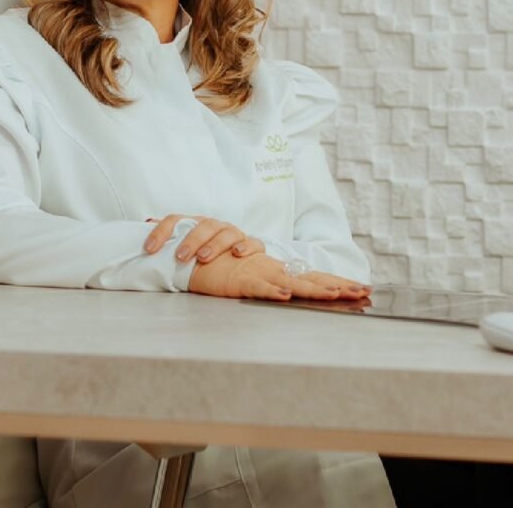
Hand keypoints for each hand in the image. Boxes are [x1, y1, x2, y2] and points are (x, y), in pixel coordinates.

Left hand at [144, 214, 265, 263]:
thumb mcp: (185, 243)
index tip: (149, 248)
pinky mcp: (251, 245)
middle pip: (203, 226)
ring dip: (214, 245)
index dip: (162, 232)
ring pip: (226, 233)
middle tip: (180, 257)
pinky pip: (253, 242)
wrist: (238, 257)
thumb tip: (146, 222)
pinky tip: (237, 253)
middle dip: (191, 241)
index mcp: (195, 223)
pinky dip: (246, 246)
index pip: (176, 220)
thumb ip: (170, 234)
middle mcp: (215, 225)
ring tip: (203, 258)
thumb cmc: (206, 250)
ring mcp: (234, 233)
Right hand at [188, 249, 371, 301]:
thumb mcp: (249, 277)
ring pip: (290, 281)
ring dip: (313, 288)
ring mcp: (257, 273)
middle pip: (309, 277)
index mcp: (276, 269)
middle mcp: (271, 268)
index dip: (335, 281)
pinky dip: (272, 291)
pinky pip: (258, 287)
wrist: (192, 258)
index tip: (360, 288)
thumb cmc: (219, 268)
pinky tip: (286, 296)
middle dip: (336, 285)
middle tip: (362, 291)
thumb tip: (290, 293)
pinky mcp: (239, 279)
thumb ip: (269, 283)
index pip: (311, 275)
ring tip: (335, 295)